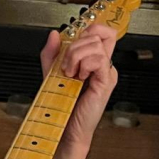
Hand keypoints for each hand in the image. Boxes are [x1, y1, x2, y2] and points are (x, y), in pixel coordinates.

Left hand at [40, 22, 118, 153]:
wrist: (65, 129)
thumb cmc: (62, 106)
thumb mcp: (52, 74)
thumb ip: (52, 54)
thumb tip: (54, 34)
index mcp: (93, 60)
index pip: (100, 31)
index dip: (87, 30)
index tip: (71, 43)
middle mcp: (102, 64)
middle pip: (97, 34)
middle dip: (75, 46)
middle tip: (67, 66)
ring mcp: (106, 72)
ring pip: (96, 44)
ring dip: (76, 56)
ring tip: (70, 74)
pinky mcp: (105, 81)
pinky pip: (99, 59)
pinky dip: (84, 65)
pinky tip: (79, 78)